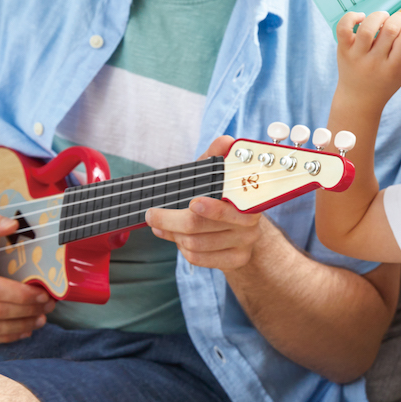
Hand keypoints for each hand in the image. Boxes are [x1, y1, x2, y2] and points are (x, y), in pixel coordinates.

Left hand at [145, 135, 263, 270]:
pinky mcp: (237, 260)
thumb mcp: (218, 172)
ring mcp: (244, 243)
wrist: (242, 224)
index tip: (193, 202)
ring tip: (161, 226)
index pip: (226, 208)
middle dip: (169, 221)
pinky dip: (183, 249)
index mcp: (247, 198)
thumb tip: (226, 141)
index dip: (210, 208)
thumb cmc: (223, 193)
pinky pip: (199, 259)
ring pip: (196, 244)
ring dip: (173, 235)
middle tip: (151, 215)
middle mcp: (250, 223)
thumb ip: (218, 156)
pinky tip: (177, 239)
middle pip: (200, 227)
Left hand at [334, 8, 400, 114]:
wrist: (358, 100)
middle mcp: (375, 62)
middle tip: (399, 19)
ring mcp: (357, 56)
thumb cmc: (385, 85)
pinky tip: (361, 17)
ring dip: (378, 16)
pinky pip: (344, 28)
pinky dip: (352, 18)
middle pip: (389, 31)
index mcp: (393, 68)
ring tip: (383, 17)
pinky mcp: (342, 50)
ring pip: (367, 28)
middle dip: (398, 19)